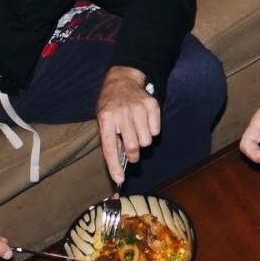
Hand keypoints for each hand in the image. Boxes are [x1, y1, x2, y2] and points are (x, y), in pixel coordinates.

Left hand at [96, 66, 159, 182]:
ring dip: (142, 141)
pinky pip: (156, 131)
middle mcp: (122, 113)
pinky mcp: (152, 105)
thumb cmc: (111, 106)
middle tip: (132, 152)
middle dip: (133, 155)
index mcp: (106, 119)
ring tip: (136, 131)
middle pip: (132, 146)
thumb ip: (110, 141)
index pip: (110, 148)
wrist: (123, 81)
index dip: (114, 166)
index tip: (119, 179)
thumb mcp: (103, 121)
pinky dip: (151, 131)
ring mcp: (138, 108)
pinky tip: (144, 123)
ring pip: (146, 141)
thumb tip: (118, 165)